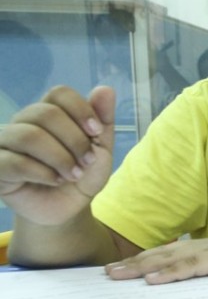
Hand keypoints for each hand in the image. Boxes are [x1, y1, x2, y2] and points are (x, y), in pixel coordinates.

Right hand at [0, 86, 114, 225]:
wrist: (67, 209)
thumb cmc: (81, 174)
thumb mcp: (101, 149)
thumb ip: (103, 120)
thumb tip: (106, 89)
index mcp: (48, 113)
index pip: (59, 93)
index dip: (81, 109)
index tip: (97, 133)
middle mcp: (23, 123)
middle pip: (45, 113)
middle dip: (74, 140)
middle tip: (87, 161)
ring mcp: (5, 143)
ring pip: (28, 136)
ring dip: (60, 157)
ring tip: (73, 175)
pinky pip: (13, 162)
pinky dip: (43, 173)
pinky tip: (55, 181)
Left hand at [105, 221, 207, 283]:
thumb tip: (205, 287)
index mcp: (205, 250)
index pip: (168, 255)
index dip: (144, 261)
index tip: (122, 268)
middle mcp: (201, 248)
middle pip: (160, 255)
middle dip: (132, 265)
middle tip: (106, 274)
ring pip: (168, 260)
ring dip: (140, 268)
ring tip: (117, 276)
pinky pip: (190, 268)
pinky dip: (169, 273)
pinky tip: (152, 279)